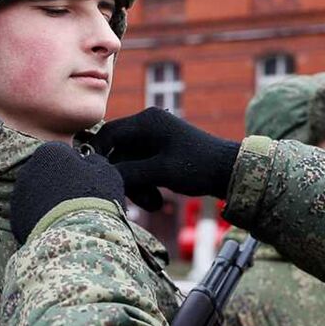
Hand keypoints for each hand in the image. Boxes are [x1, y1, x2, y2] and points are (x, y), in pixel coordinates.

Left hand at [10, 142, 124, 243]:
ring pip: (36, 193)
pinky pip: (30, 214)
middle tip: (76, 199)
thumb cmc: (95, 198)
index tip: (87, 181)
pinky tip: (56, 226)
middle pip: (45, 172)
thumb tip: (89, 160)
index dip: (76, 167)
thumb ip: (94, 160)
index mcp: (49, 152)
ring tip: (67, 215)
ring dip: (47, 200)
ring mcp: (19, 194)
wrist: (78, 235)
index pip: (63, 153)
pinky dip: (40, 218)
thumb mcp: (106, 172)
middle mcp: (28, 169)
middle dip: (58, 182)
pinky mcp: (16, 218)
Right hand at [89, 107, 240, 210]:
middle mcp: (148, 126)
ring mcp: (155, 139)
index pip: (108, 134)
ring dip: (137, 186)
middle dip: (125, 178)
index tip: (95, 177)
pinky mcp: (161, 153)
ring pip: (130, 164)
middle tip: (133, 201)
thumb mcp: (160, 171)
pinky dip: (146, 184)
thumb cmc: (198, 167)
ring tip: (154, 204)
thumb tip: (101, 174)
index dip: (98, 155)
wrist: (229, 172)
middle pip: (119, 153)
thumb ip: (128, 172)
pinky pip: (142, 168)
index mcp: (147, 121)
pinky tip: (158, 201)